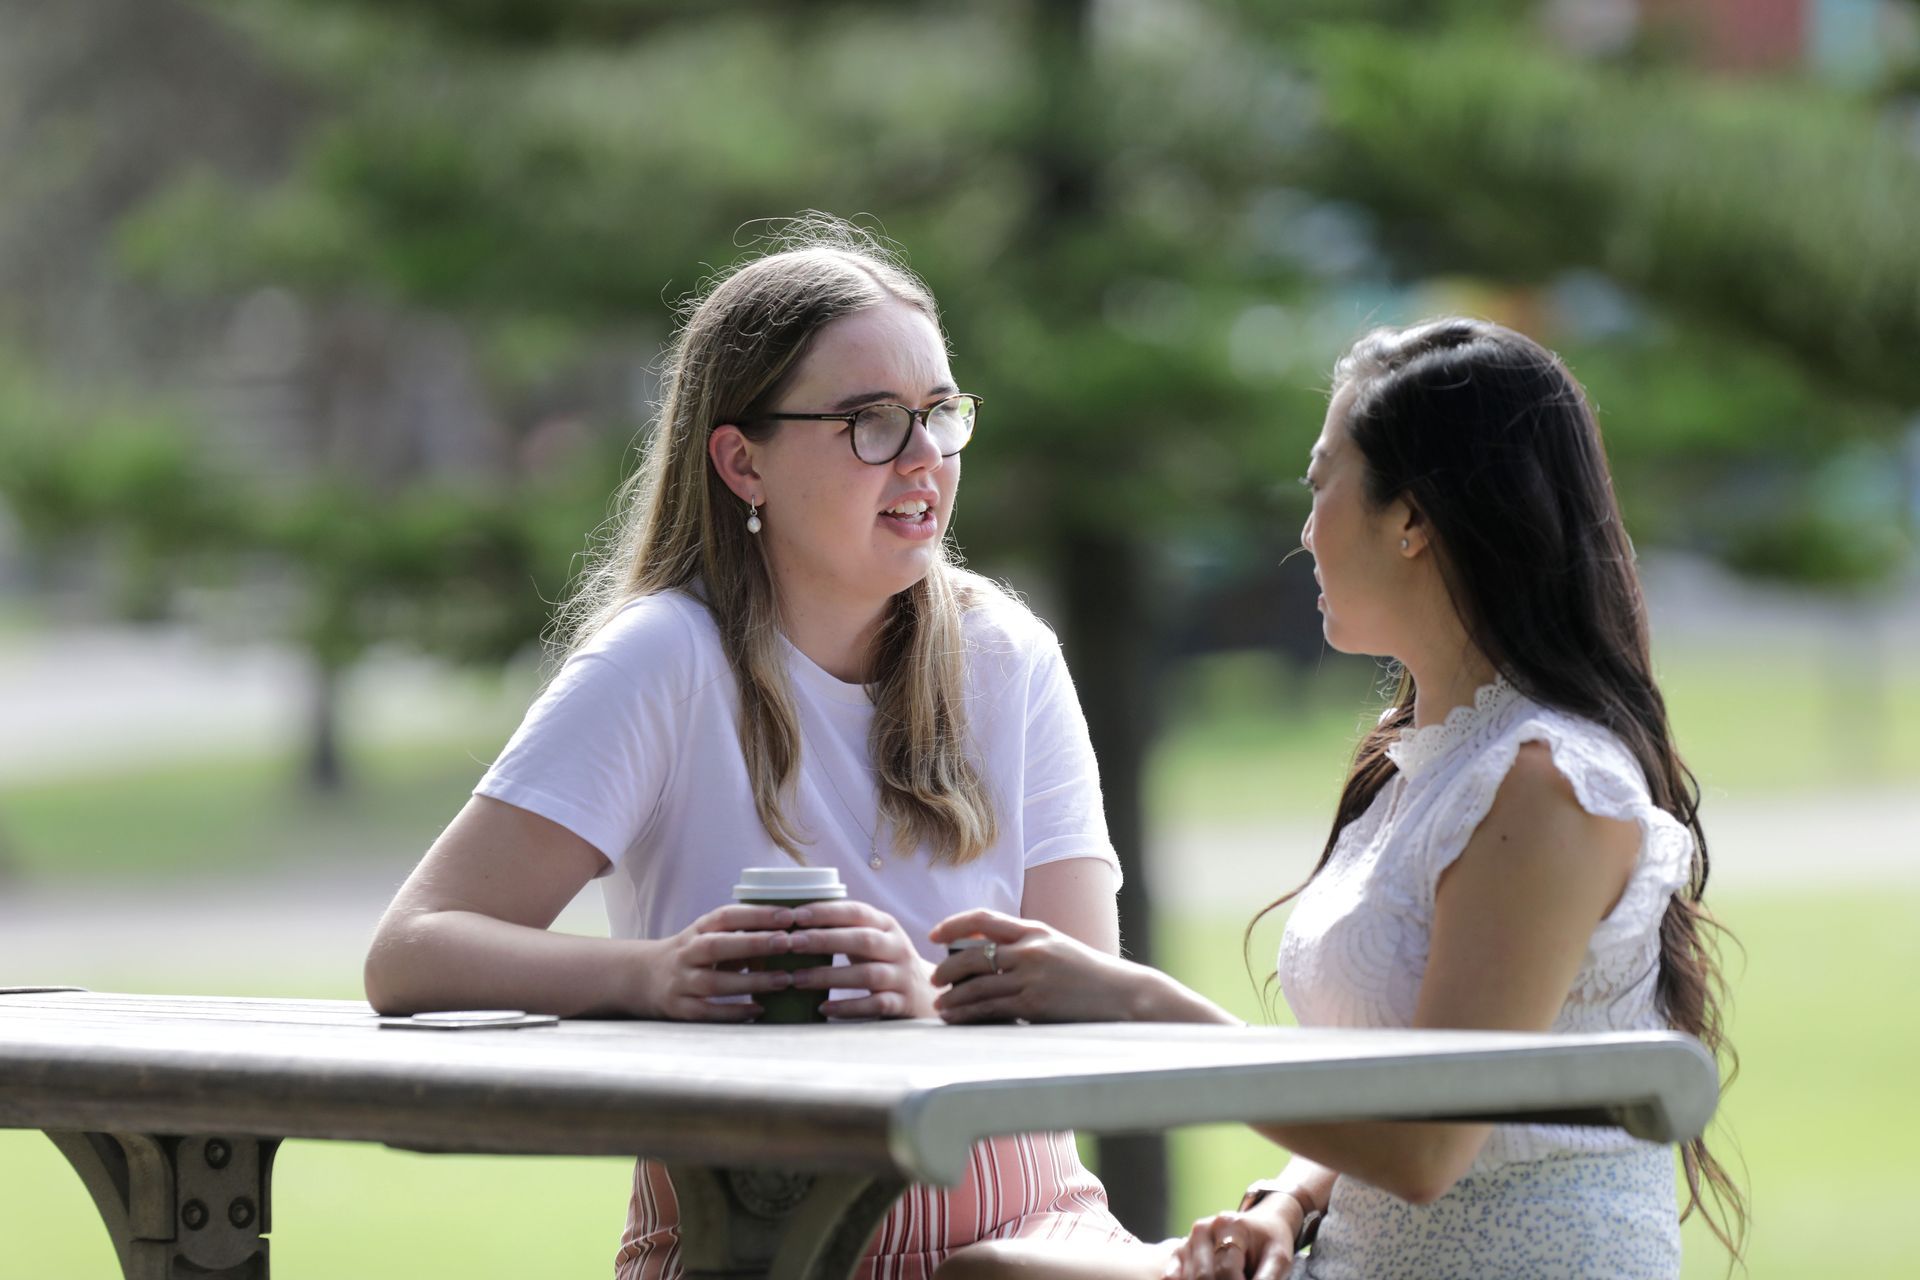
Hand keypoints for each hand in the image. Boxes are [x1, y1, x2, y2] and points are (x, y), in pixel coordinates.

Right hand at [645, 904, 797, 1020]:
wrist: (642, 977)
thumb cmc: (693, 955)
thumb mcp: (709, 936)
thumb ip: (742, 935)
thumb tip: (792, 934)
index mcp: (697, 930)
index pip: (725, 916)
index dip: (756, 914)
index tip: (789, 914)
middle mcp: (686, 953)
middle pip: (717, 945)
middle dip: (753, 943)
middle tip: (788, 942)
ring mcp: (680, 981)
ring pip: (714, 982)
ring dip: (751, 982)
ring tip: (784, 980)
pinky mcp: (678, 1008)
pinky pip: (706, 1012)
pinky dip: (733, 1012)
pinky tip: (758, 1010)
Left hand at [785, 900, 936, 1018]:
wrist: (927, 995)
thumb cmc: (884, 962)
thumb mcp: (873, 939)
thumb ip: (844, 929)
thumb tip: (792, 921)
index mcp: (887, 925)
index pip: (857, 911)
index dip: (827, 911)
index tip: (796, 915)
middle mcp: (897, 947)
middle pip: (862, 940)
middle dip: (824, 940)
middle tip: (791, 944)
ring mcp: (902, 976)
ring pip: (867, 974)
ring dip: (829, 976)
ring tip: (797, 979)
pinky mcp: (902, 1003)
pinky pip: (875, 1005)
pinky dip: (848, 1007)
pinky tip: (823, 1008)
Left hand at [927, 908, 1153, 1023]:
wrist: (1123, 994)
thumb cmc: (1089, 974)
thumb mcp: (1056, 947)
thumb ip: (1025, 946)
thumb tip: (987, 954)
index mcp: (1034, 930)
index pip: (984, 919)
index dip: (954, 924)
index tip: (934, 934)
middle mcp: (1030, 950)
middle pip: (973, 955)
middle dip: (947, 968)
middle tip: (934, 979)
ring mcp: (1031, 977)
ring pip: (977, 985)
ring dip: (953, 996)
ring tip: (939, 1005)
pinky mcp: (1035, 1003)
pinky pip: (991, 1007)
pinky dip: (967, 1013)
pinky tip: (954, 1017)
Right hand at [1163, 1209, 1296, 1279]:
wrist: (1260, 1224)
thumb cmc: (1270, 1244)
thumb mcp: (1278, 1259)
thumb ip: (1267, 1279)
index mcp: (1228, 1225)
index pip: (1226, 1270)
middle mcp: (1203, 1229)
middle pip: (1203, 1277)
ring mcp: (1188, 1240)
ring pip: (1189, 1279)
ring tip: (1231, 1279)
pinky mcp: (1179, 1252)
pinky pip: (1173, 1276)